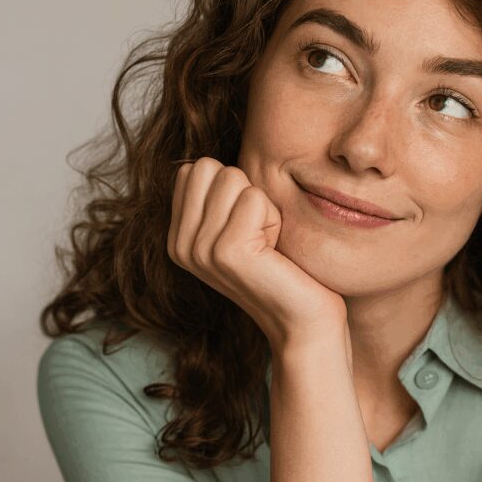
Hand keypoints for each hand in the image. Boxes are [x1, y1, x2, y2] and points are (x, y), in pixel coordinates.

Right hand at [167, 157, 347, 354]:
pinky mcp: (226, 252)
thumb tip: (208, 162)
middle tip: (258, 233)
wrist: (303, 319)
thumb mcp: (239, 226)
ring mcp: (199, 250)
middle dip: (244, 190)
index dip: (232, 188)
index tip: (246, 227)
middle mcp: (180, 245)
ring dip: (261, 206)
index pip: (194, 169)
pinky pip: (254, 198)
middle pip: (208, 168)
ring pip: (232, 178)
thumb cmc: (281, 266)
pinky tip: (273, 251)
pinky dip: (273, 217)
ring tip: (266, 243)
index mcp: (178, 238)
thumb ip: (217, 197)